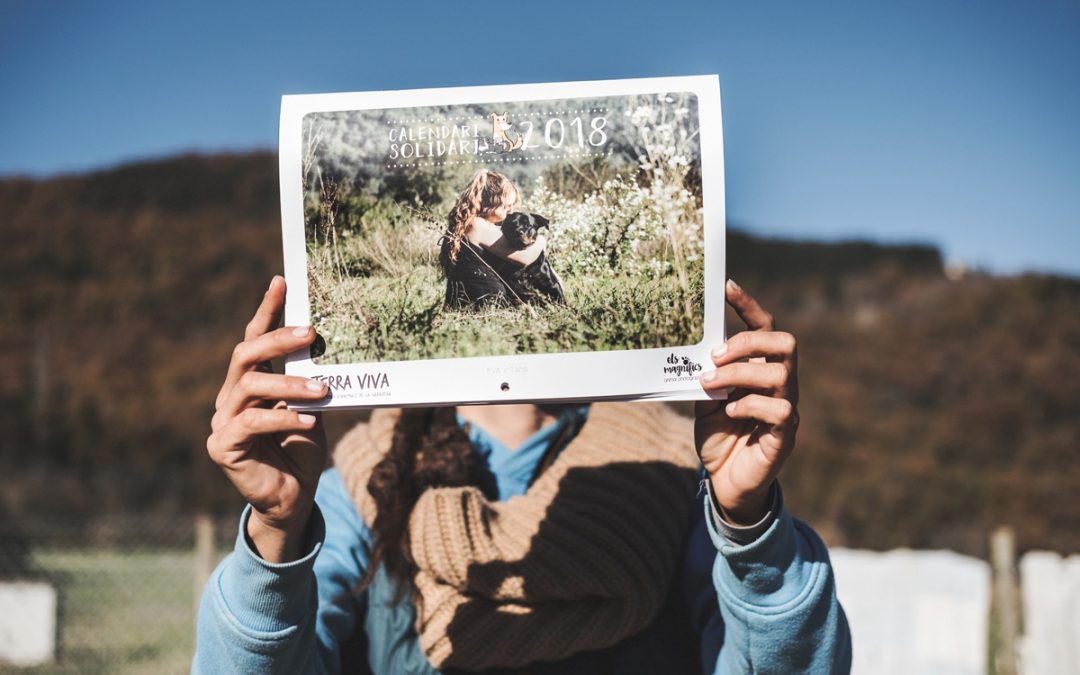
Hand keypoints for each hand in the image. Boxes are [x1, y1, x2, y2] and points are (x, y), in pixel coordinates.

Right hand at [206, 276, 328, 561]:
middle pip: (245, 355)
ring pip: (250, 386)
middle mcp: (231, 397)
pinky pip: (252, 422)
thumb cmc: (302, 451)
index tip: (282, 281)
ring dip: (289, 384)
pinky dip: (283, 417)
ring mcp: (223, 421)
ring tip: (321, 388)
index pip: (254, 339)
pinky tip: (308, 420)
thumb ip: (307, 380)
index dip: (266, 310)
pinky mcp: (223, 446)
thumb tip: (324, 343)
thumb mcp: (310, 408)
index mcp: (250, 384)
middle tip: (311, 332)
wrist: (293, 499)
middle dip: (277, 339)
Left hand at [696, 280, 798, 525]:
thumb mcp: (704, 399)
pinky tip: (730, 412)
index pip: (764, 328)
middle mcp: (779, 385)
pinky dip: (751, 406)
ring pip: (781, 374)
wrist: (724, 481)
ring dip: (740, 375)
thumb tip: (697, 347)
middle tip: (716, 355)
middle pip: (785, 343)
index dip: (748, 306)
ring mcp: (787, 408)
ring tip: (712, 385)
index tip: (726, 286)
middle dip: (749, 342)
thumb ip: (707, 374)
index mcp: (759, 369)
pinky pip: (781, 410)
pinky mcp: (786, 434)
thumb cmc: (717, 436)